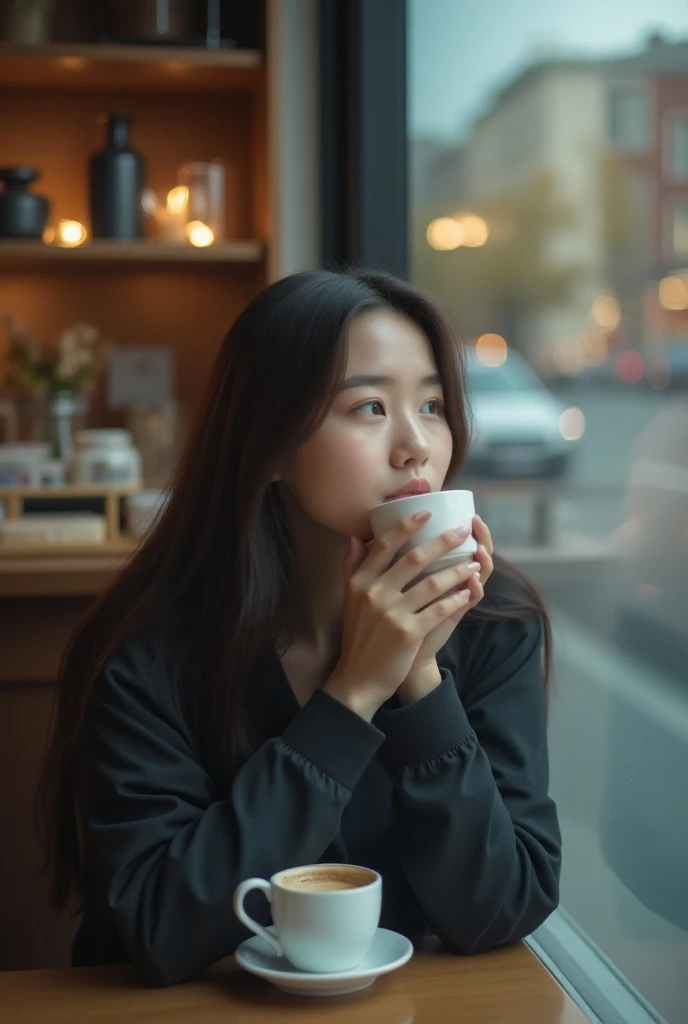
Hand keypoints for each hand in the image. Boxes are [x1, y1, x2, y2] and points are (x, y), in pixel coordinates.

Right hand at [323, 513, 475, 720]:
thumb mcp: (349, 600)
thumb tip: (357, 536)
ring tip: (473, 565)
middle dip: (443, 541)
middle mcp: (373, 593)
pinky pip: (439, 609)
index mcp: (359, 581)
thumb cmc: (358, 635)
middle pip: (415, 558)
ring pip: (432, 583)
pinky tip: (468, 593)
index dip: (408, 525)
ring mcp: (391, 613)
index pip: (385, 544)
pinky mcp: (408, 633)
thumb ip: (352, 567)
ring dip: (457, 571)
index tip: (428, 512)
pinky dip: (456, 599)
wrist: (358, 678)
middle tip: (463, 530)